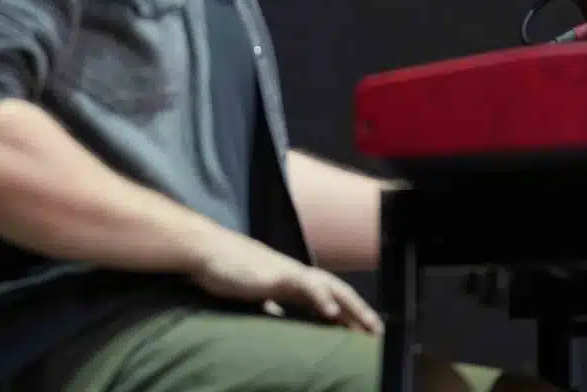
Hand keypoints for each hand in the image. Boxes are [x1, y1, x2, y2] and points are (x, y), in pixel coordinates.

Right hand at [188, 226, 381, 332]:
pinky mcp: (277, 275)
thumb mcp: (256, 295)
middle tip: (378, 333)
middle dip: (360, 313)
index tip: (363, 333)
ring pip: (330, 288)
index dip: (347, 314)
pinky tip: (331, 313)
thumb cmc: (230, 272)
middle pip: (339, 293)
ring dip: (351, 307)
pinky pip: (304, 285)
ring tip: (367, 326)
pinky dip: (321, 298)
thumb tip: (278, 320)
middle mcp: (298, 276)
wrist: (208, 253)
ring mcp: (290, 273)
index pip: (329, 298)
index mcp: (295, 283)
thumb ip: (270, 306)